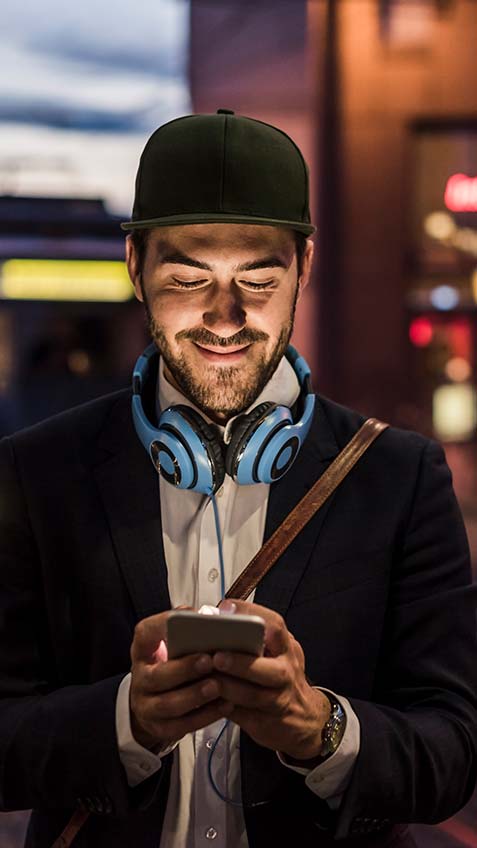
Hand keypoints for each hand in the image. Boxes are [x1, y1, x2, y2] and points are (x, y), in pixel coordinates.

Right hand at [130, 610, 232, 749]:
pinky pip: (181, 726)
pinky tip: (224, 705)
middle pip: (157, 675)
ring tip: (217, 686)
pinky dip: (205, 716)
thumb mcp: (171, 644)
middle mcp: (140, 678)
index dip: (163, 625)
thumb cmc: (171, 664)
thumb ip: (186, 629)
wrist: (153, 701)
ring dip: (195, 695)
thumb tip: (209, 614)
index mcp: (143, 650)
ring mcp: (146, 706)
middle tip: (208, 661)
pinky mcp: (159, 727)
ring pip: (168, 704)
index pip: (145, 633)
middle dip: (185, 668)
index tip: (185, 619)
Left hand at [211, 600, 330, 761]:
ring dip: (227, 687)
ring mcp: (278, 699)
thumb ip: (255, 639)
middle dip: (241, 662)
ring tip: (207, 679)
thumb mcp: (278, 653)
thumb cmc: (282, 678)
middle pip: (268, 668)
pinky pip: (242, 715)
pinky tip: (208, 698)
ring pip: (253, 695)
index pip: (274, 626)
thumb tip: (215, 619)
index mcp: (286, 648)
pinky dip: (223, 706)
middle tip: (217, 656)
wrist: (306, 720)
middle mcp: (286, 672)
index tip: (226, 610)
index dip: (250, 615)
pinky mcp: (265, 722)